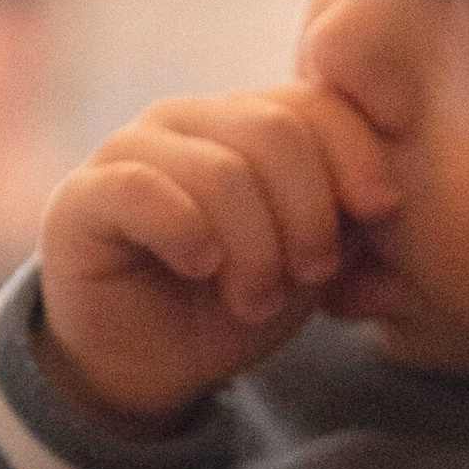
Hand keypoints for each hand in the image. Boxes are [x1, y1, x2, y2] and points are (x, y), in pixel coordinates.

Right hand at [34, 85, 399, 429]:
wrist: (150, 367)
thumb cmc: (231, 306)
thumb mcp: (309, 262)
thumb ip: (345, 215)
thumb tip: (385, 188)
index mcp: (244, 122)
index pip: (313, 102)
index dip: (356, 155)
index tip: (378, 214)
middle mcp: (187, 120)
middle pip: (275, 131)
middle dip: (309, 213)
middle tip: (308, 275)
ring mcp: (129, 149)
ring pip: (219, 170)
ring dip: (254, 249)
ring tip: (253, 299)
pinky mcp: (83, 196)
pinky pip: (143, 190)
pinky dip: (187, 234)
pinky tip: (201, 268)